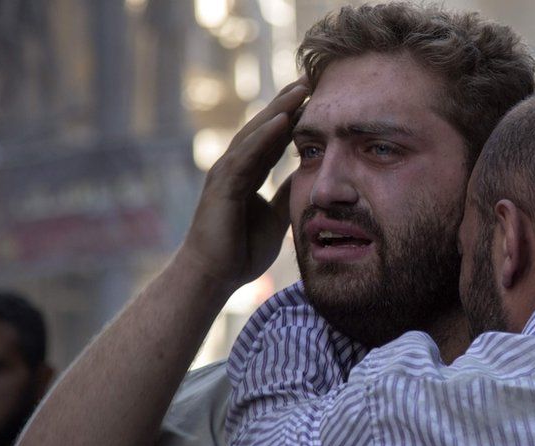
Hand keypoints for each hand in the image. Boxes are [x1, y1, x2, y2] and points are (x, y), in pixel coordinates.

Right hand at [178, 78, 308, 289]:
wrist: (214, 277)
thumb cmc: (241, 251)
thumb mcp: (276, 217)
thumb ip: (286, 194)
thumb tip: (306, 176)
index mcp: (249, 173)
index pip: (275, 138)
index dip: (296, 118)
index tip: (320, 99)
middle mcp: (235, 166)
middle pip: (265, 127)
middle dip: (289, 103)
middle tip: (313, 79)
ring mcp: (226, 172)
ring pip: (255, 133)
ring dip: (279, 109)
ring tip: (301, 89)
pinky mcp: (223, 184)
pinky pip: (246, 154)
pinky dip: (264, 136)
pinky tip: (282, 119)